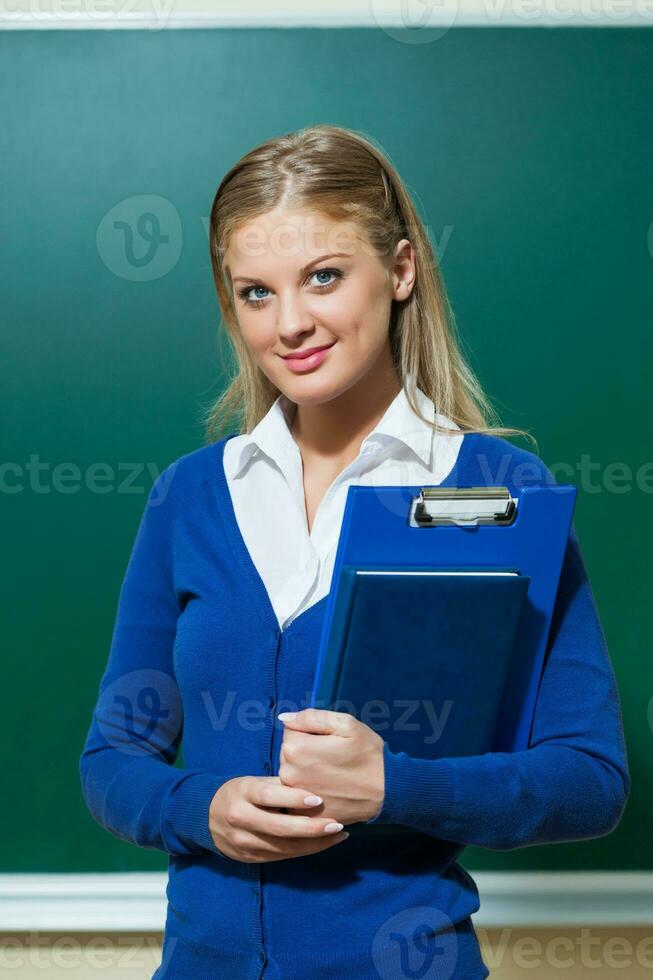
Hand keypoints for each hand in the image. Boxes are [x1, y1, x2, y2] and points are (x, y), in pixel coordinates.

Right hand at [208, 775, 349, 862]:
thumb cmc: (240, 792)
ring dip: (314, 844)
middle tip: (337, 824)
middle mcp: (241, 818)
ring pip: (283, 848)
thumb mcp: (254, 781)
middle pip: (279, 827)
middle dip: (311, 828)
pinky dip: (304, 851)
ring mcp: (243, 842)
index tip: (319, 799)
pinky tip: (322, 844)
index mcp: (243, 792)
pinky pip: (281, 857)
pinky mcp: (249, 858)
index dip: (294, 798)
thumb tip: (314, 781)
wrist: (205, 816)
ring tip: (338, 835)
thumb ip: (280, 784)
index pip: (270, 796)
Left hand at [278, 708, 384, 825]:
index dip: (310, 732)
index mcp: (297, 749)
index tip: (328, 740)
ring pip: (292, 774)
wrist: (388, 791)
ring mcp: (296, 798)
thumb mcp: (346, 724)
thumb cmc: (368, 754)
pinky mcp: (304, 815)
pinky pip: (298, 796)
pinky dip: (310, 791)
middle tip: (332, 757)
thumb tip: (285, 718)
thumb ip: (311, 717)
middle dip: (306, 751)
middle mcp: (289, 774)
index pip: (290, 731)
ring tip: (332, 774)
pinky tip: (329, 790)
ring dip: (306, 771)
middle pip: (288, 753)